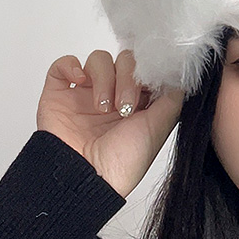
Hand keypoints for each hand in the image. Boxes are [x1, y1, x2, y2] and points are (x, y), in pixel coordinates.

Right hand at [37, 49, 184, 197]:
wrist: (86, 178)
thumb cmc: (122, 162)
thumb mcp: (159, 127)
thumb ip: (172, 98)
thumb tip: (179, 75)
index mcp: (137, 103)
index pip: (145, 69)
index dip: (148, 71)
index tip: (150, 83)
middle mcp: (112, 95)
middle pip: (124, 60)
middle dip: (128, 78)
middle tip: (124, 105)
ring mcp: (85, 93)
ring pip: (98, 59)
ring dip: (104, 78)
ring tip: (103, 108)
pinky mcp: (59, 93)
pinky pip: (64, 64)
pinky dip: (72, 66)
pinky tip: (80, 82)